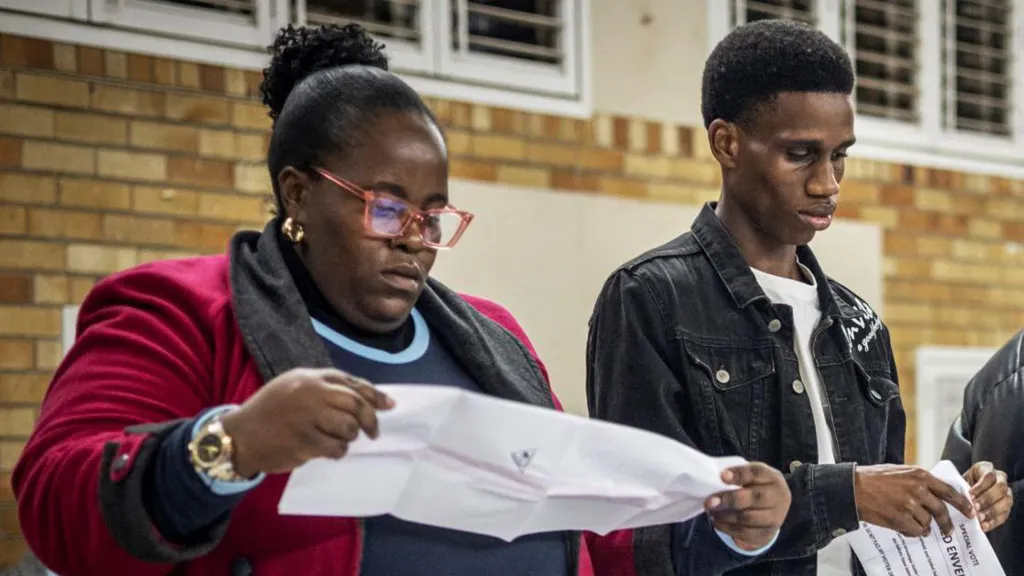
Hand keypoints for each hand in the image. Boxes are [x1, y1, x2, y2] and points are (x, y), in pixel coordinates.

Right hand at [220, 367, 393, 477]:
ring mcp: (308, 418)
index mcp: (310, 377)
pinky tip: (326, 451)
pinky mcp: (304, 441)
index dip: (375, 395)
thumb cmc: (272, 411)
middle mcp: (311, 393)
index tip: (390, 405)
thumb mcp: (295, 387)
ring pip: (349, 428)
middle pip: (356, 405)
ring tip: (337, 440)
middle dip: (370, 420)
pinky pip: (336, 448)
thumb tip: (367, 399)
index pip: (352, 383)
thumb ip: (326, 388)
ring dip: (349, 438)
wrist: (240, 436)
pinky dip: (337, 452)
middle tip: (373, 432)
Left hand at [705, 462, 791, 550]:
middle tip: (710, 501)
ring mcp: (775, 518)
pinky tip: (717, 522)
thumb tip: (713, 480)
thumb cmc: (755, 488)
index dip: (739, 474)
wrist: (770, 510)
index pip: (758, 473)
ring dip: (725, 515)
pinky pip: (745, 533)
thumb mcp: (751, 478)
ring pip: (748, 518)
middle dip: (729, 499)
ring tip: (711, 511)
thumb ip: (737, 477)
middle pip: (755, 497)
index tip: (722, 476)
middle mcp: (779, 498)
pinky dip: (727, 528)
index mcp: (774, 478)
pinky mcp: (767, 534)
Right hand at [854, 465, 974, 537]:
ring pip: (928, 522)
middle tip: (949, 529)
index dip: (962, 503)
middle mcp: (918, 489)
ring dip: (925, 526)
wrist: (853, 488)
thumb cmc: (874, 478)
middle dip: (947, 523)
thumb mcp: (900, 471)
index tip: (969, 511)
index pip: (948, 491)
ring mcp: (909, 505)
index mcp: (920, 475)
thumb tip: (936, 492)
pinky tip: (907, 528)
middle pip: (941, 511)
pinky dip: (914, 532)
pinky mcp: (900, 518)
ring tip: (916, 525)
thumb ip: (919, 480)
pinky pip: (916, 530)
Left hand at [964, 461, 1011, 531]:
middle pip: (1000, 488)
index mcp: (987, 469)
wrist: (964, 493)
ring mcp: (1006, 494)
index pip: (989, 475)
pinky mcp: (1006, 508)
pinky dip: (993, 521)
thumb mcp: (959, 480)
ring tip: (979, 518)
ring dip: (992, 511)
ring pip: (1006, 501)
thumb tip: (955, 496)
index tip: (970, 494)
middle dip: (987, 499)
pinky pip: (1004, 515)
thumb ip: (960, 486)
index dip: (981, 485)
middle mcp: (1000, 479)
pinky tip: (984, 526)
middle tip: (974, 507)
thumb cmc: (960, 484)